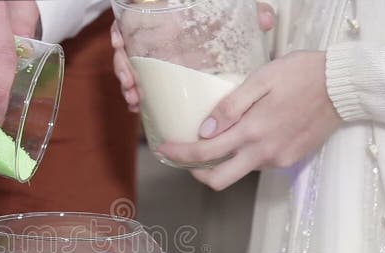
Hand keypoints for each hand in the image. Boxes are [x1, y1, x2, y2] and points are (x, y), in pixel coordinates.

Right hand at [111, 2, 276, 112]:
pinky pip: (141, 87)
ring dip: (129, 88)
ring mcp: (154, 60)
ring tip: (135, 101)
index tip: (119, 46)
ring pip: (130, 72)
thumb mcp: (233, 11)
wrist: (214, 24)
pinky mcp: (159, 77)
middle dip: (123, 71)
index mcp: (163, 22)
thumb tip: (265, 21)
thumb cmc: (220, 17)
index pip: (130, 25)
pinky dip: (137, 98)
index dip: (119, 35)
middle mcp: (154, 41)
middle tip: (130, 86)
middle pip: (126, 53)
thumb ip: (251, 11)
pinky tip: (139, 108)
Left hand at [157, 51, 341, 190]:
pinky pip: (259, 164)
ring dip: (224, 160)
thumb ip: (230, 106)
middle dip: (196, 172)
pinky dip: (246, 154)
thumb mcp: (261, 79)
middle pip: (219, 180)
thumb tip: (204, 130)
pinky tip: (249, 134)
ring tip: (220, 137)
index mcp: (252, 132)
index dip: (178, 155)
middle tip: (185, 157)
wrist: (343, 85)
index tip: (163, 150)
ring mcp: (278, 160)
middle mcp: (263, 153)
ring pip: (240, 171)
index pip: (204, 154)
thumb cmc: (301, 74)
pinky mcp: (291, 160)